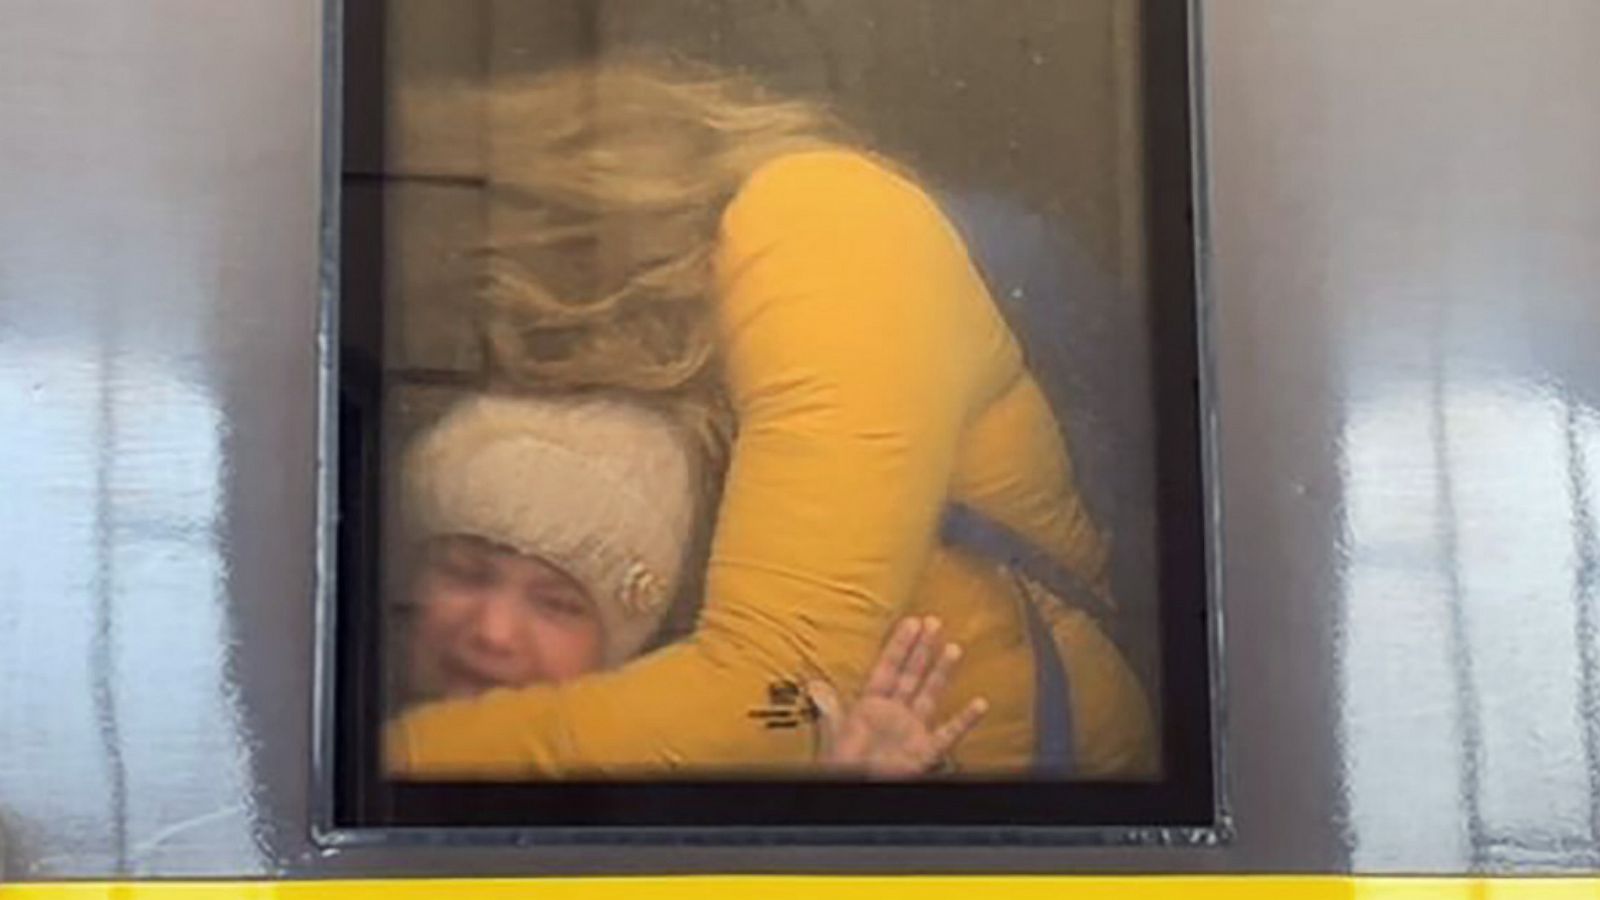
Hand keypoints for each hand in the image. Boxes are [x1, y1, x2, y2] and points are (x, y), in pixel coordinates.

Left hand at [807, 616, 988, 778]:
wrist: (855, 790)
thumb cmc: (843, 765)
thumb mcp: (834, 734)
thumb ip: (830, 709)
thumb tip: (815, 686)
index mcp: (871, 705)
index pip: (888, 667)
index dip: (899, 644)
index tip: (912, 622)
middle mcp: (895, 714)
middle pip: (912, 674)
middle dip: (923, 648)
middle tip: (934, 623)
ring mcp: (912, 730)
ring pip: (931, 694)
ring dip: (942, 672)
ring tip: (954, 648)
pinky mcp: (925, 751)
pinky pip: (949, 733)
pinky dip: (965, 720)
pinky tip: (979, 703)